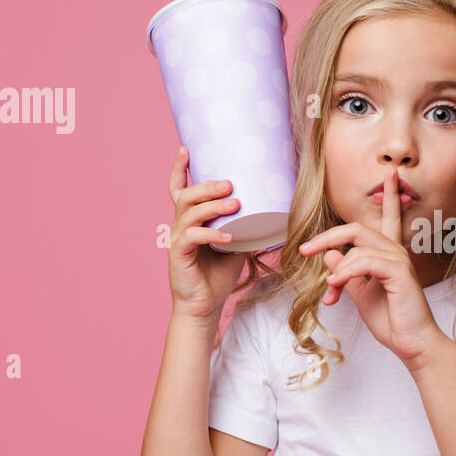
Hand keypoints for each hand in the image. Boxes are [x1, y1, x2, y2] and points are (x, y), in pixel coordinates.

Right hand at [166, 146, 247, 320]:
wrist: (204, 306)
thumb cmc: (218, 274)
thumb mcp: (237, 245)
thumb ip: (249, 227)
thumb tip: (277, 212)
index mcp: (190, 220)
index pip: (179, 189)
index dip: (179, 169)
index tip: (186, 149)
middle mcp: (180, 225)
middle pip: (186, 195)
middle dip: (207, 186)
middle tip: (230, 184)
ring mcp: (177, 240)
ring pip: (189, 213)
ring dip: (213, 205)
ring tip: (234, 202)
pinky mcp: (179, 255)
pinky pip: (193, 238)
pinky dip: (212, 234)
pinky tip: (229, 236)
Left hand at [299, 165, 447, 366]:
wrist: (411, 343)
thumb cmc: (391, 320)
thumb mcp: (360, 294)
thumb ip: (347, 273)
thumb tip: (330, 256)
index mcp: (389, 254)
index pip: (390, 217)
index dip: (390, 195)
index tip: (390, 173)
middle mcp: (396, 252)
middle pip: (357, 228)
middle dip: (327, 236)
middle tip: (305, 250)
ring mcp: (399, 260)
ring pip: (357, 246)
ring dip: (337, 270)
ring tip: (330, 293)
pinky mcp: (399, 272)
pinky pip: (364, 261)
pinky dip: (346, 273)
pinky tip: (336, 288)